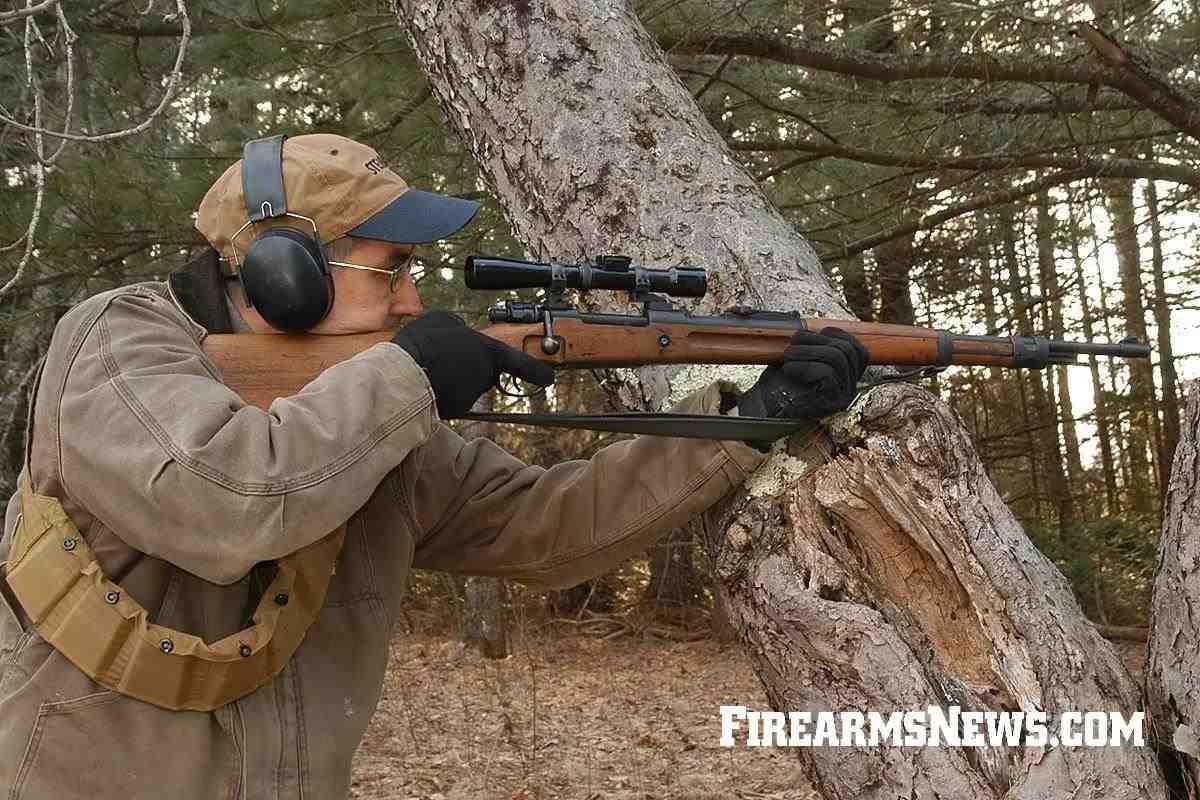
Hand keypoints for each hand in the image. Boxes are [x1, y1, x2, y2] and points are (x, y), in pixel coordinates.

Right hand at [391, 311, 554, 418]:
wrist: (403, 373)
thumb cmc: (423, 343)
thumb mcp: (442, 320)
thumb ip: (459, 326)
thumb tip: (459, 330)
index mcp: (489, 352)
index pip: (519, 363)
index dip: (535, 371)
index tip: (549, 379)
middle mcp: (486, 375)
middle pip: (482, 371)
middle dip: (467, 366)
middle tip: (442, 357)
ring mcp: (472, 394)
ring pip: (464, 385)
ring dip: (451, 378)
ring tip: (427, 366)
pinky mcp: (457, 409)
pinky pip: (451, 398)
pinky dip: (441, 392)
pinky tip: (425, 382)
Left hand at [737, 327, 868, 420]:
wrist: (764, 408)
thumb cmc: (779, 382)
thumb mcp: (797, 355)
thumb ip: (809, 341)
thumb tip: (799, 317)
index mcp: (847, 376)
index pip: (858, 350)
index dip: (838, 335)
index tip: (814, 334)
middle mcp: (850, 387)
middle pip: (846, 349)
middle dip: (815, 341)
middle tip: (791, 348)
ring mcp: (843, 397)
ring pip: (837, 358)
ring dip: (807, 352)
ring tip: (787, 358)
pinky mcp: (832, 404)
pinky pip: (827, 373)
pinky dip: (805, 366)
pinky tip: (789, 370)